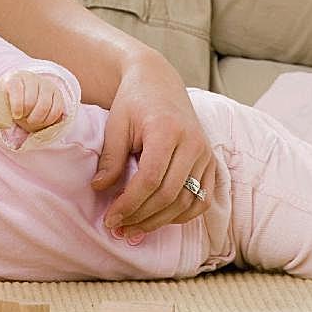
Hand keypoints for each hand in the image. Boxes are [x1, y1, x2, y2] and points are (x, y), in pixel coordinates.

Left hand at [2, 71, 66, 132]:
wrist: (24, 96)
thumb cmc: (11, 101)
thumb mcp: (2, 101)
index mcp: (16, 78)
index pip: (16, 88)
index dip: (17, 104)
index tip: (16, 115)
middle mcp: (32, 78)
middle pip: (31, 99)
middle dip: (27, 114)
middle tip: (24, 120)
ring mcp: (46, 85)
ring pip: (45, 104)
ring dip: (38, 118)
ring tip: (32, 122)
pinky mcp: (57, 94)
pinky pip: (56, 109)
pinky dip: (49, 119)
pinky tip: (42, 122)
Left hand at [91, 52, 217, 238]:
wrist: (158, 82)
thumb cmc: (133, 101)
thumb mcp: (116, 124)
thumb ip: (111, 158)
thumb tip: (100, 189)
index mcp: (167, 130)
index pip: (150, 179)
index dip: (129, 204)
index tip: (110, 218)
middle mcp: (193, 143)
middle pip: (169, 194)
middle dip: (141, 217)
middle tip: (119, 229)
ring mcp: (206, 153)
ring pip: (188, 202)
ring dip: (160, 221)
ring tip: (134, 230)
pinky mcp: (211, 162)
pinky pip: (202, 199)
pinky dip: (183, 215)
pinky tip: (160, 220)